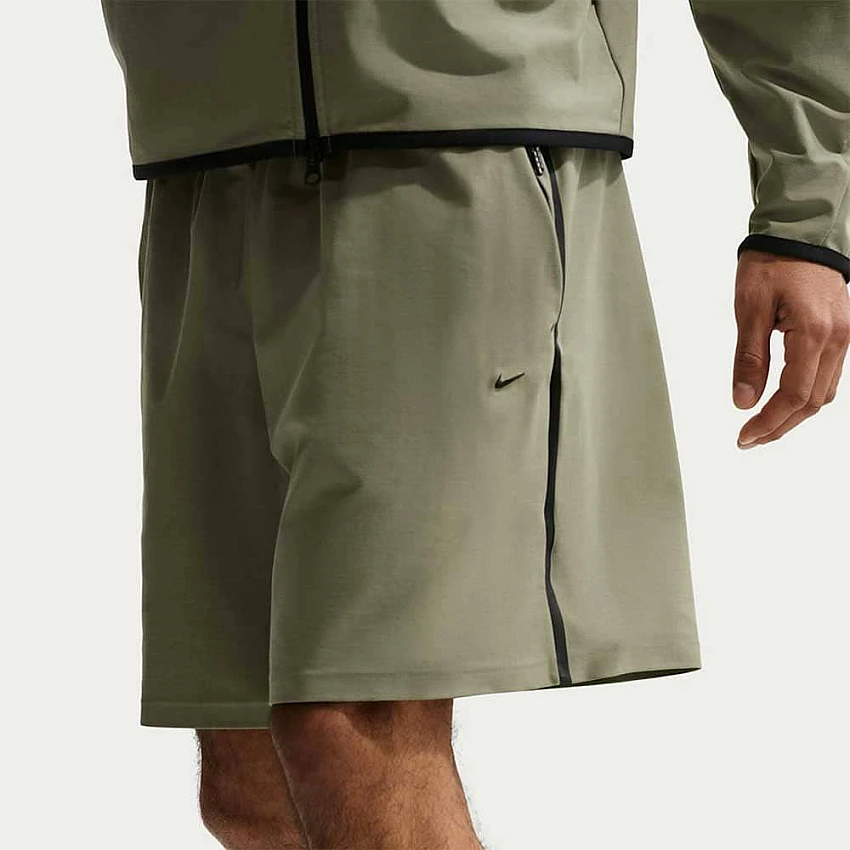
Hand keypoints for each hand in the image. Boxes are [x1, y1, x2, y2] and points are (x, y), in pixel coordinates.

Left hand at [733, 250, 849, 448]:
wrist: (799, 233)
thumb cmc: (773, 261)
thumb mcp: (749, 309)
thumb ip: (749, 358)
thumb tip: (744, 400)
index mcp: (815, 332)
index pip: (794, 395)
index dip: (769, 422)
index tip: (744, 436)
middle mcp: (839, 338)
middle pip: (812, 402)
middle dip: (780, 425)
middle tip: (749, 439)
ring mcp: (845, 336)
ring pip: (823, 393)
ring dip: (793, 415)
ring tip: (762, 426)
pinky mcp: (841, 333)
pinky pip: (828, 376)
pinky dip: (806, 396)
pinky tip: (783, 403)